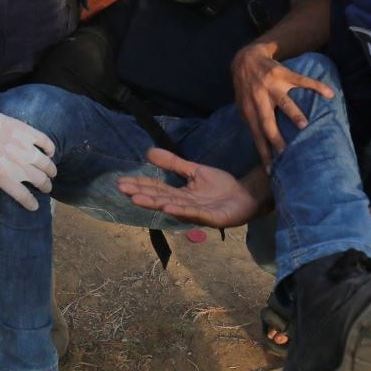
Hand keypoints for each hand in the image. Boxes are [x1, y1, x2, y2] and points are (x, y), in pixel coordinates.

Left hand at [0, 96, 55, 218]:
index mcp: (1, 176)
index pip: (23, 195)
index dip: (31, 203)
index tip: (34, 206)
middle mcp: (15, 161)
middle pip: (39, 179)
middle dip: (45, 186)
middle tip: (46, 188)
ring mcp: (21, 144)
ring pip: (45, 162)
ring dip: (51, 170)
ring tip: (51, 173)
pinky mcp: (23, 129)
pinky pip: (44, 140)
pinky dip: (50, 148)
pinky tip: (49, 153)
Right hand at [117, 148, 262, 228]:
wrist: (248, 196)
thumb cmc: (221, 187)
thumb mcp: (195, 171)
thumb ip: (174, 164)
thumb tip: (149, 152)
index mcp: (181, 195)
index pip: (157, 189)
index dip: (140, 185)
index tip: (122, 182)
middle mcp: (185, 206)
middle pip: (160, 198)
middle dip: (141, 194)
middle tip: (122, 190)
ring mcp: (198, 213)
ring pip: (173, 207)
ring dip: (155, 204)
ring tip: (137, 199)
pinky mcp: (213, 218)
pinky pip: (195, 214)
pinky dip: (181, 212)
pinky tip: (167, 208)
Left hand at [230, 43, 333, 167]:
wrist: (246, 58)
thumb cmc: (245, 86)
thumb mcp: (242, 104)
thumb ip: (250, 120)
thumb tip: (260, 143)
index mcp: (249, 109)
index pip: (255, 134)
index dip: (262, 151)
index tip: (270, 168)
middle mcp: (259, 98)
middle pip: (267, 121)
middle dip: (275, 137)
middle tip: (285, 152)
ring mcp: (272, 85)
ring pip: (284, 101)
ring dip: (294, 113)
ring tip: (304, 125)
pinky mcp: (283, 73)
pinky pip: (302, 80)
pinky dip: (317, 86)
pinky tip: (329, 93)